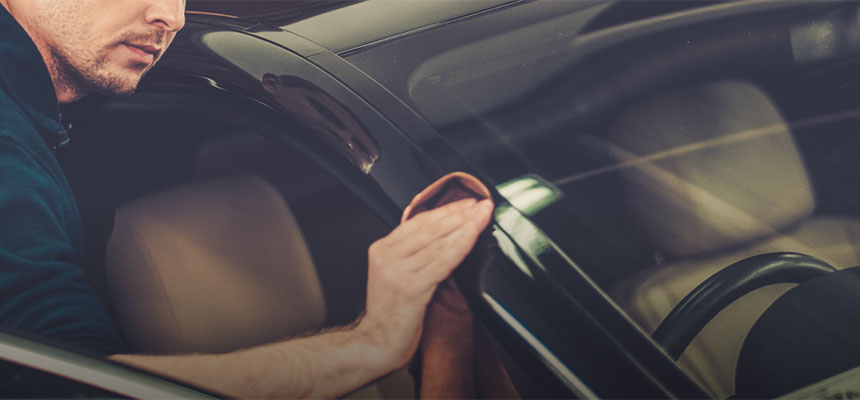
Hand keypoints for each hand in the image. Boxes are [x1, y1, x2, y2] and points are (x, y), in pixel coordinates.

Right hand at [356, 198, 493, 370]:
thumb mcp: (394, 274)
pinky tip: (474, 235)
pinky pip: (443, 261)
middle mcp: (387, 257)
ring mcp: (398, 272)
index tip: (466, 203)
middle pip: (429, 227)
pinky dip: (461, 245)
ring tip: (483, 215)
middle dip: (459, 213)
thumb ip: (410, 252)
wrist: (376, 344)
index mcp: (382, 249)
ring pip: (439, 242)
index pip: (417, 221)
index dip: (445, 210)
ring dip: (465, 225)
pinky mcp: (411, 288)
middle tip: (482, 204)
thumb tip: (436, 230)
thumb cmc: (391, 313)